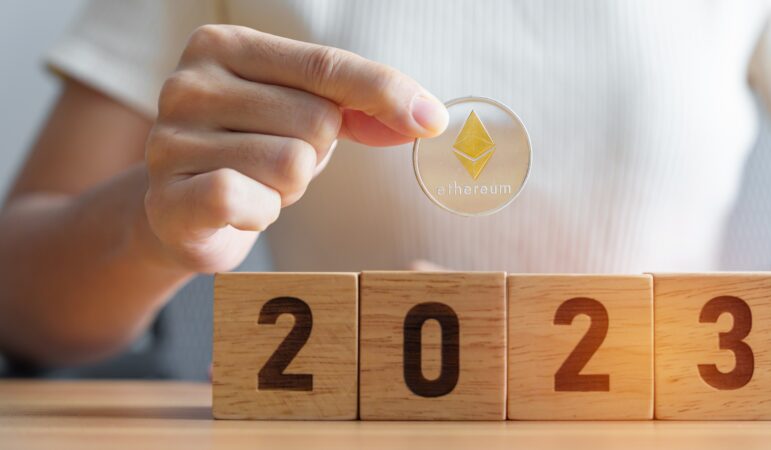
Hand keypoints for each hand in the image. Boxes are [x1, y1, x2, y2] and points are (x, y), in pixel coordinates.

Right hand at [144, 25, 447, 271]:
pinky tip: (242, 210)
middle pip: (316, 119)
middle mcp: (188, 83)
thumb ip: (361, 105)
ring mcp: (170, 140)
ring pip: (291, 164)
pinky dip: (261, 213)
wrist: (182, 215)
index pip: (327, 66)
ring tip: (258, 185)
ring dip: (289, 188)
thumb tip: (427, 118)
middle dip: (316, 153)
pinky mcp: (167, 198)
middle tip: (279, 163)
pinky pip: (244, 198)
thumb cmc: (252, 152)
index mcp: (224, 45)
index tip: (431, 120)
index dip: (385, 93)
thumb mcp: (307, 114)